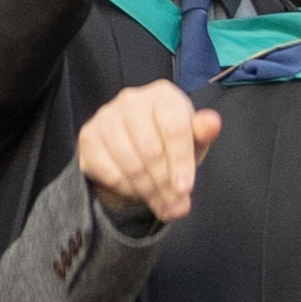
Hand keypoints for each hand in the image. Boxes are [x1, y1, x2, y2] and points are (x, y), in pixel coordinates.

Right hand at [76, 83, 218, 225]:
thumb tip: (212, 122)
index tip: (185, 190)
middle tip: (175, 206)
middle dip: (164, 184)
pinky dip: (126, 188)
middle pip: (151, 150)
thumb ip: (203, 134)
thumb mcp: (193, 141)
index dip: (181, 162)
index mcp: (163, 95)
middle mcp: (132, 99)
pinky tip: (136, 190)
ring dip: (147, 190)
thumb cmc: (170, 142)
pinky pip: (109, 171)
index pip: (174, 129)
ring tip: (160, 203)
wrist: (134, 147)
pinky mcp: (89, 135)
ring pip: (130, 163)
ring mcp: (106, 116)